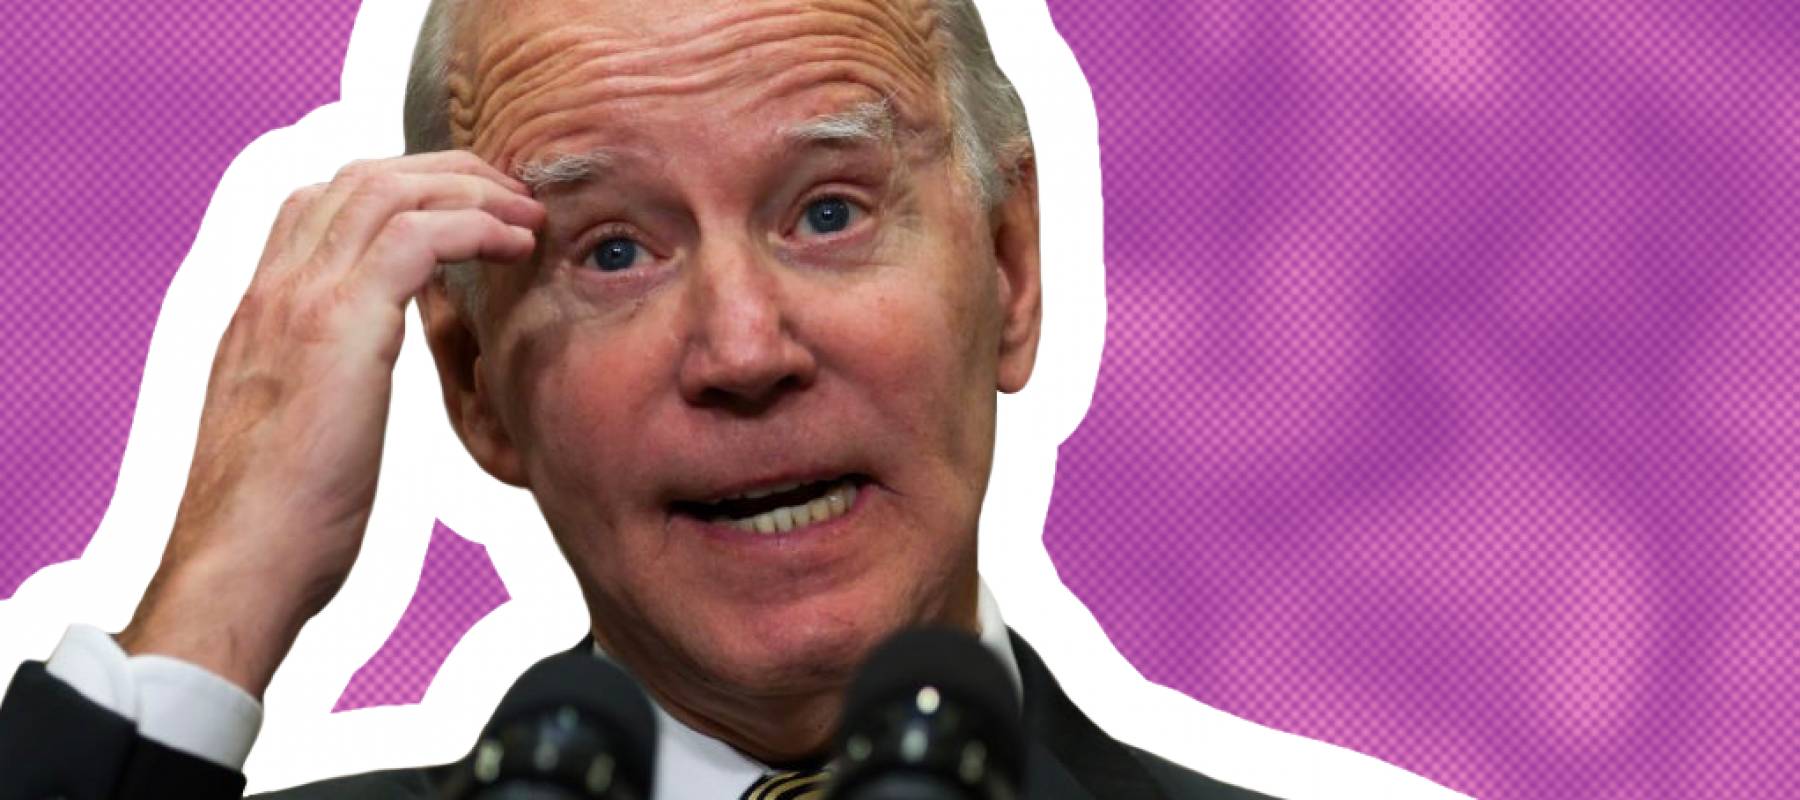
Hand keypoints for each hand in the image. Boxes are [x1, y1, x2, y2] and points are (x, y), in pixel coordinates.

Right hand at [117, 151, 542, 697]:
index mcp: (261, 311)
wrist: (241, 565)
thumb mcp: (300, 428)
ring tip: (525, 214)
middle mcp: (273, 290)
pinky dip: (473, 225)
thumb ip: (322, 381)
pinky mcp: (338, 327)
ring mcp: (300, 302)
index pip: (320, 204)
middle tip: (510, 195)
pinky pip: (415, 236)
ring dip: (469, 190)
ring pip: (387, 191)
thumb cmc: (279, 523)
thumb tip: (354, 381)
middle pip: (359, 178)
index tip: (464, 208)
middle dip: (444, 174)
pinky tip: (515, 245)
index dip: (398, 189)